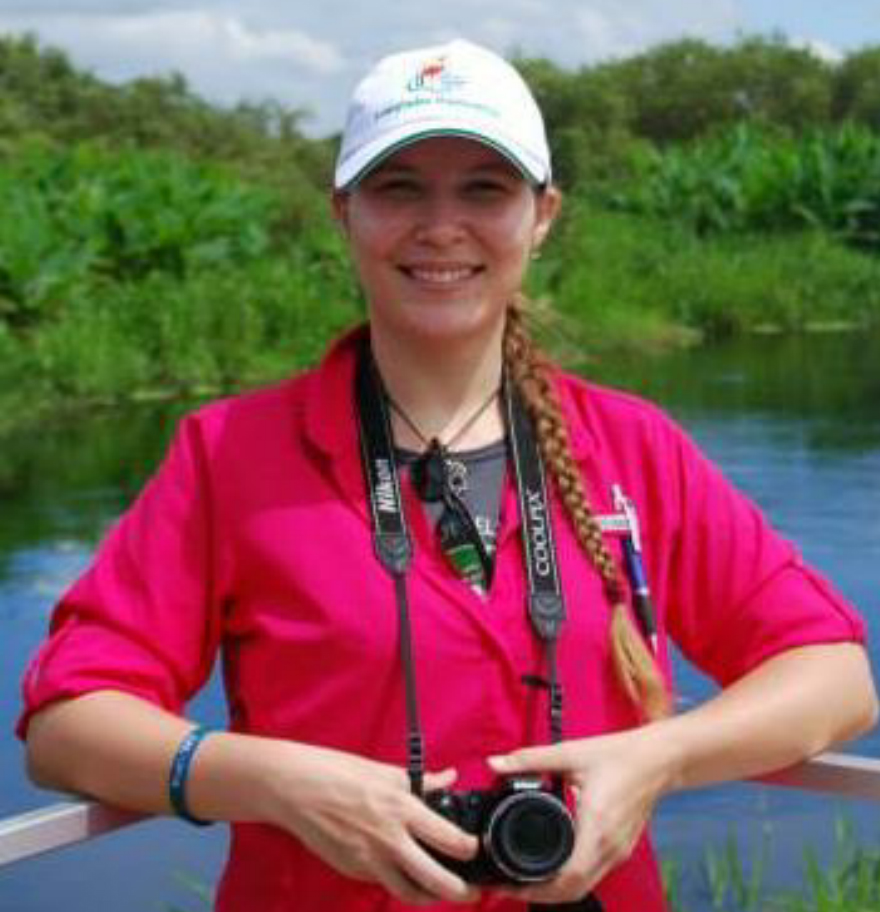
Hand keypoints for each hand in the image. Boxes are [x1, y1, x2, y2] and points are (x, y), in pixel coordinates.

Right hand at [260, 742, 479, 905]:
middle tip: (471, 894)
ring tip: (440, 894)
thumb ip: (422, 781)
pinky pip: (383, 882)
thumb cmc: (338, 773)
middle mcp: (389, 839)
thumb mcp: (386, 771)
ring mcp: (370, 859)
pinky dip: (397, 884)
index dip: (468, 849)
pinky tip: (404, 877)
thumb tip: (448, 778)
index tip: (474, 851)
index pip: (448, 838)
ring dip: (429, 897)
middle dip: (459, 892)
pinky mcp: (353, 870)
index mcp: (402, 808)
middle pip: (435, 879)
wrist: (297, 789)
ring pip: (408, 892)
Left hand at [487, 727, 675, 903]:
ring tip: (526, 879)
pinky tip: (554, 867)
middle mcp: (609, 847)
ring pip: (584, 886)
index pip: (567, 878)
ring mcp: (618, 852)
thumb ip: (530, 759)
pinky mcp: (622, 850)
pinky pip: (594, 875)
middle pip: (573, 891)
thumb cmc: (619, 755)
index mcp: (596, 826)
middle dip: (539, 894)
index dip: (535, 889)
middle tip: (510, 885)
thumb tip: (494, 763)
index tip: (509, 884)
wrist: (659, 759)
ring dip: (556, 890)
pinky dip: (571, 879)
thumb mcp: (570, 753)